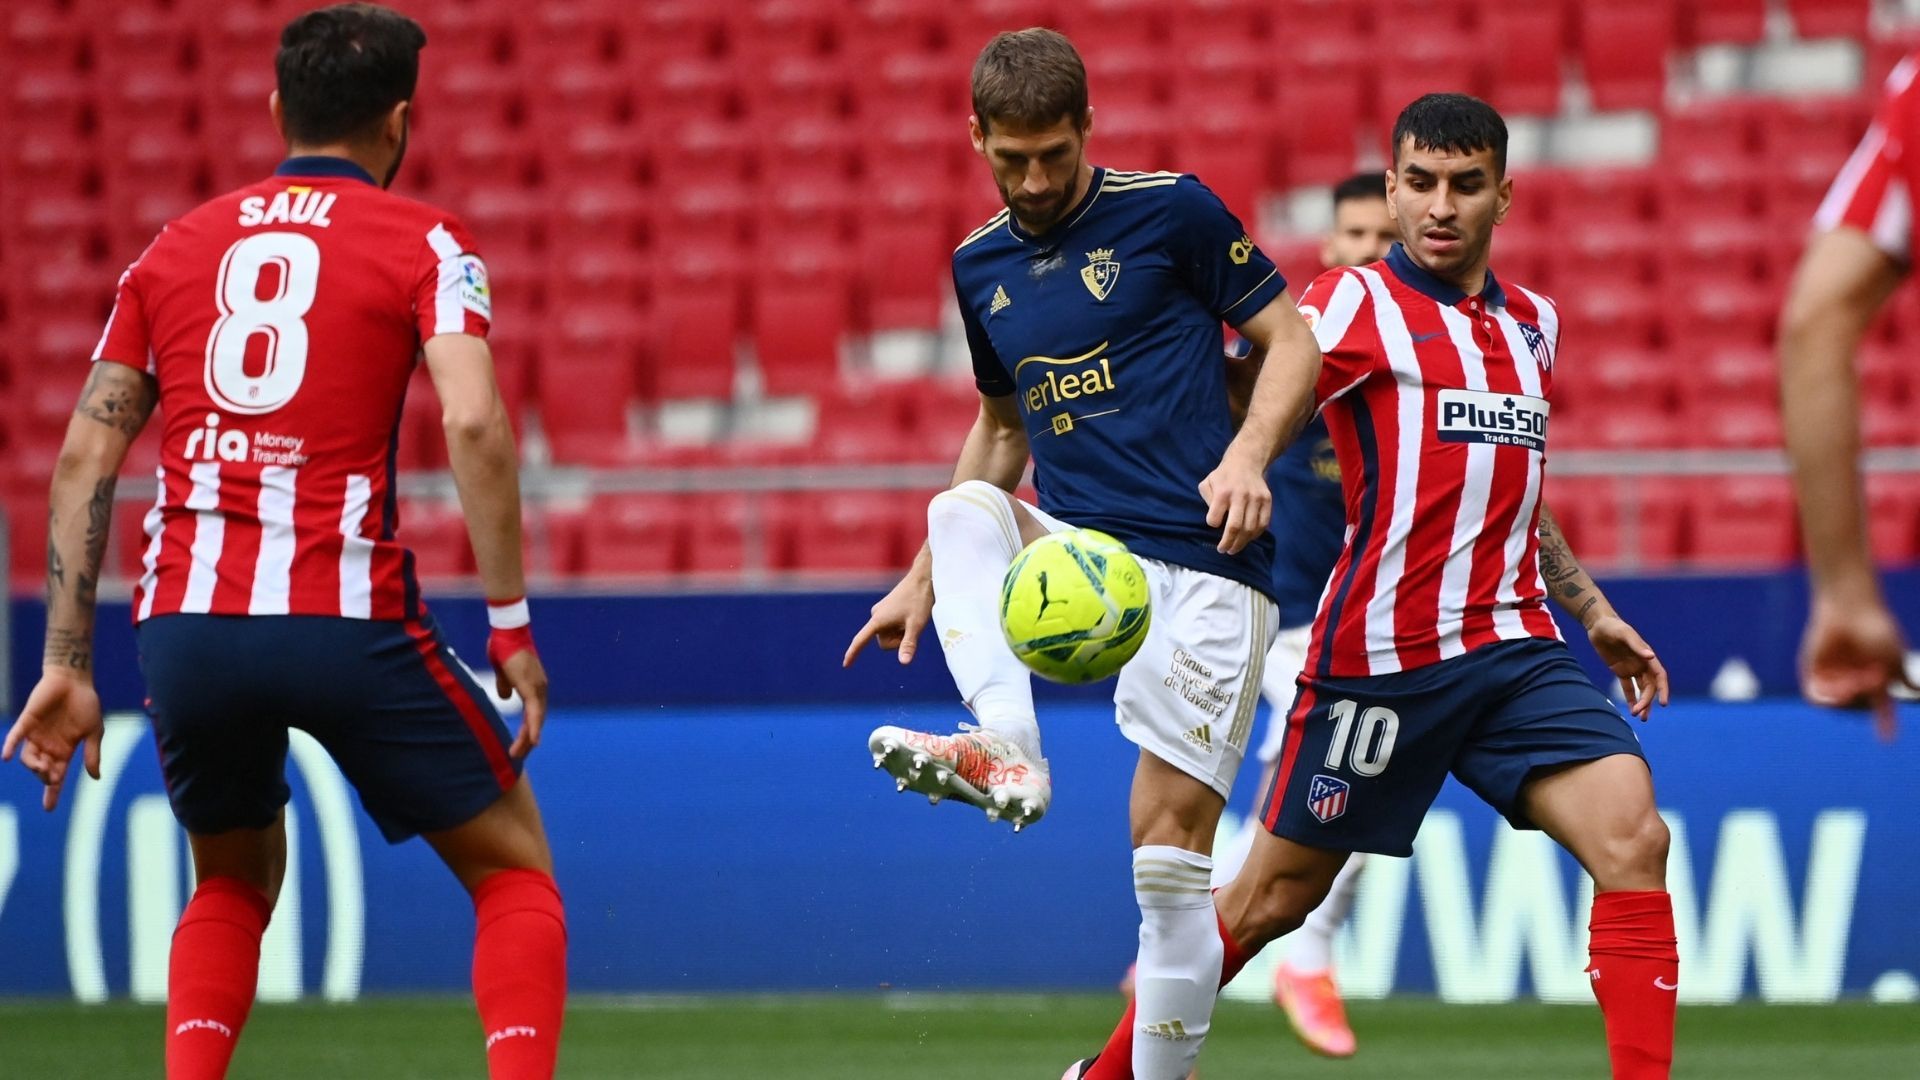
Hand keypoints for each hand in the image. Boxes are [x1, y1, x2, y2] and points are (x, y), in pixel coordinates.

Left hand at [3, 669, 104, 810]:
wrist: (75, 680)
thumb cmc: (86, 704)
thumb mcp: (94, 732)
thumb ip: (93, 754)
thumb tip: (95, 778)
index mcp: (65, 750)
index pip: (57, 776)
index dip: (52, 793)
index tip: (48, 810)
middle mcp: (48, 746)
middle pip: (42, 770)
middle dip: (46, 778)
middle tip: (52, 778)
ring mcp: (36, 735)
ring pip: (28, 758)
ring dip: (34, 766)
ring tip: (42, 767)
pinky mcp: (27, 722)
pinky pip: (15, 738)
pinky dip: (9, 747)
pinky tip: (5, 757)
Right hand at [487, 635, 547, 759]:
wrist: (507, 630)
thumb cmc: (504, 647)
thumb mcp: (503, 671)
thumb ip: (506, 685)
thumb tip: (505, 697)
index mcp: (533, 687)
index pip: (534, 714)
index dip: (529, 730)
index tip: (522, 747)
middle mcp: (540, 689)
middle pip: (537, 720)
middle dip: (527, 740)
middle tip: (518, 757)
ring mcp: (537, 687)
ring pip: (536, 719)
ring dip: (528, 738)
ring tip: (518, 755)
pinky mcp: (531, 686)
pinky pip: (534, 712)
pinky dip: (534, 727)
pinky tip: (533, 740)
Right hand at [844, 572, 934, 666]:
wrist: (922, 579)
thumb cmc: (919, 600)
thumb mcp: (916, 625)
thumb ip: (908, 644)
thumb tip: (904, 662)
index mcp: (878, 620)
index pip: (861, 640)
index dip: (853, 653)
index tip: (846, 665)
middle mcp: (875, 616)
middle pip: (884, 643)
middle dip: (897, 641)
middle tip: (912, 625)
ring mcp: (880, 612)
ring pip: (888, 636)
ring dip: (900, 633)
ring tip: (911, 618)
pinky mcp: (885, 610)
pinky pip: (890, 627)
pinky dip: (900, 627)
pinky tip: (909, 614)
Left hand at [1199, 447, 1271, 554]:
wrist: (1246, 461)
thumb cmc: (1223, 476)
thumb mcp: (1208, 482)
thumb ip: (1207, 500)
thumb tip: (1215, 519)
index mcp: (1223, 492)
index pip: (1214, 518)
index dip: (1213, 524)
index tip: (1213, 524)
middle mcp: (1241, 496)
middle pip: (1235, 527)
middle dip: (1228, 543)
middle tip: (1224, 550)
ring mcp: (1256, 499)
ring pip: (1250, 529)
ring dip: (1242, 542)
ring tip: (1234, 548)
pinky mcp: (1267, 500)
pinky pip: (1263, 524)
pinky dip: (1256, 535)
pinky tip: (1248, 539)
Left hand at [1586, 614, 1668, 720]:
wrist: (1598, 624)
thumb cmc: (1613, 627)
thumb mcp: (1625, 634)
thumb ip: (1637, 645)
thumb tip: (1651, 657)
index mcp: (1647, 656)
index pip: (1660, 676)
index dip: (1663, 690)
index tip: (1663, 704)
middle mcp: (1643, 664)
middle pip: (1650, 687)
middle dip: (1647, 701)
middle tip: (1640, 714)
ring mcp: (1632, 668)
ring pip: (1641, 689)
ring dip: (1642, 703)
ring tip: (1641, 718)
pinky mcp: (1620, 671)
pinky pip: (1628, 687)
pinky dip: (1630, 698)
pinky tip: (1631, 710)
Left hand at [1801, 591, 1908, 740]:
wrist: (1847, 609)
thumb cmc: (1876, 630)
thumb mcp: (1895, 653)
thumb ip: (1903, 675)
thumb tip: (1914, 692)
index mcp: (1875, 682)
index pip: (1881, 709)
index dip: (1885, 724)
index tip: (1887, 740)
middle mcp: (1852, 683)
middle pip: (1857, 706)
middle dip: (1864, 696)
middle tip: (1871, 676)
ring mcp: (1833, 679)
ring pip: (1837, 705)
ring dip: (1847, 698)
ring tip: (1854, 679)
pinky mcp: (1812, 673)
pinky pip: (1816, 697)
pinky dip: (1826, 698)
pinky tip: (1835, 687)